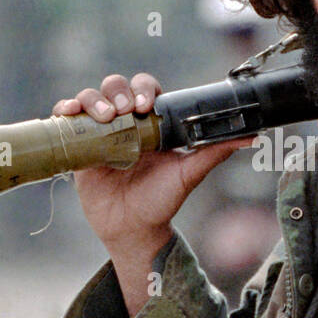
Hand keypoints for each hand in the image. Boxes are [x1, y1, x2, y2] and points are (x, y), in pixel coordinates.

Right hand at [53, 72, 252, 313]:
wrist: (133, 230)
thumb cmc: (161, 201)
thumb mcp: (188, 174)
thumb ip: (214, 152)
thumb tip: (251, 137)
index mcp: (151, 123)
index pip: (145, 90)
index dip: (144, 89)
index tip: (146, 105)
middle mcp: (124, 123)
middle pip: (115, 87)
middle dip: (117, 91)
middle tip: (125, 110)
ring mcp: (99, 132)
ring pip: (90, 98)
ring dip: (94, 100)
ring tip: (105, 118)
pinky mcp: (78, 146)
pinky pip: (67, 119)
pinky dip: (65, 110)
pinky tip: (69, 113)